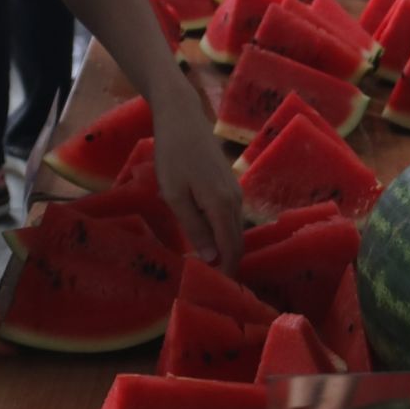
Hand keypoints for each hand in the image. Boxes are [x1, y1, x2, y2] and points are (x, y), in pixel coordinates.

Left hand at [150, 89, 242, 268]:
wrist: (181, 117)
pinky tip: (206, 237)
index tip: (216, 291)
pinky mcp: (229, 182)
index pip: (231, 249)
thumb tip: (212, 259)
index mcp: (222, 205)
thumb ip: (194, 227)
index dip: (227, 272)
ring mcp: (234, 190)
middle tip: (210, 284)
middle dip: (227, 264)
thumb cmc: (172, 155)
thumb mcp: (175, 195)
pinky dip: (222, 231)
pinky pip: (230, 216)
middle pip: (236, 241)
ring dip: (224, 248)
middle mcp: (235, 200)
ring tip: (206, 265)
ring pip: (234, 228)